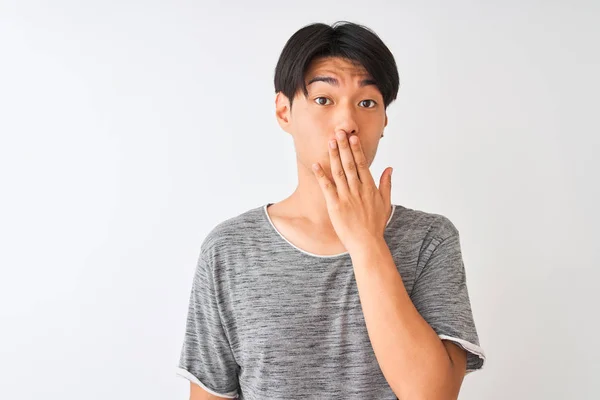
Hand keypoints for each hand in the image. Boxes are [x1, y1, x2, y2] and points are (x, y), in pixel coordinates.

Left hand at [311, 130, 392, 252]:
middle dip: (344, 147)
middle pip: (349, 164)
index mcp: (369, 188)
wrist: (366, 243)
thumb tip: (389, 168)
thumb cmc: (375, 225)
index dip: (356, 149)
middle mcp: (358, 189)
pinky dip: (321, 175)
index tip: (352, 137)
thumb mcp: (385, 203)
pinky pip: (327, 187)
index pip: (362, 164)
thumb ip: (386, 184)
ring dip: (334, 156)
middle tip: (339, 132)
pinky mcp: (335, 205)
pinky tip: (316, 164)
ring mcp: (346, 197)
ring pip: (338, 172)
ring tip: (330, 142)